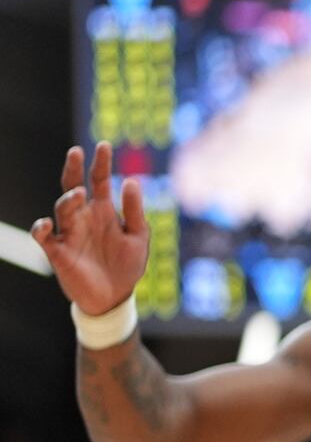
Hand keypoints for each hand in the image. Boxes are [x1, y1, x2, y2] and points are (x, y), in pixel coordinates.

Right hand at [30, 142, 149, 314]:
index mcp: (102, 211)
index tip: (104, 145)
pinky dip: (42, 229)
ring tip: (79, 193)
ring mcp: (69, 233)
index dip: (100, 163)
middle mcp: (83, 217)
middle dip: (73, 169)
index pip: (98, 180)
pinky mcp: (59, 251)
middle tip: (76, 152)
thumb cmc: (126, 265)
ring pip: (62, 209)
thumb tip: (131, 180)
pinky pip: (44, 237)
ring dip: (69, 200)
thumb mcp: (138, 236)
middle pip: (73, 187)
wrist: (115, 297)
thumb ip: (134, 211)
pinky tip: (47, 224)